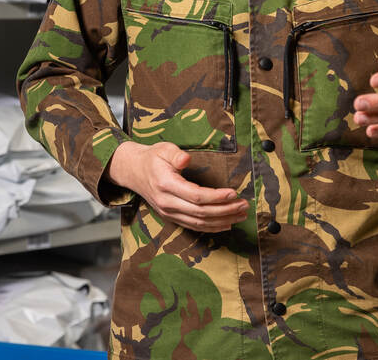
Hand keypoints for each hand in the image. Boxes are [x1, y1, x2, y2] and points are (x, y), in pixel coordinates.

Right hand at [107, 141, 247, 231]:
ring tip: (240, 215)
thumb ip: (175, 154)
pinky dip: (211, 228)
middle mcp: (167, 203)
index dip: (216, 197)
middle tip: (243, 205)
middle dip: (225, 210)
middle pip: (201, 212)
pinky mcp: (171, 217)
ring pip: (199, 223)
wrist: (133, 171)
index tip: (233, 193)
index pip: (196, 196)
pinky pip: (193, 226)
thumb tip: (186, 159)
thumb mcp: (163, 149)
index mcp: (166, 185)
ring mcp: (168, 213)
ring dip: (222, 221)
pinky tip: (226, 224)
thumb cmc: (152, 158)